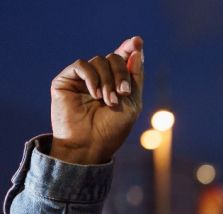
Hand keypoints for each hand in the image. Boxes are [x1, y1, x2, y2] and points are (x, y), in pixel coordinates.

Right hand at [49, 36, 143, 164]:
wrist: (90, 145)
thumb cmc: (112, 129)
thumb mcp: (132, 102)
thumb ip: (135, 77)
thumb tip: (136, 50)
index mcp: (116, 82)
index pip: (123, 58)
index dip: (130, 48)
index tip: (138, 41)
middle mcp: (99, 77)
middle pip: (114, 57)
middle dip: (122, 74)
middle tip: (122, 93)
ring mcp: (82, 78)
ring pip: (99, 60)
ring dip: (108, 80)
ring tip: (108, 101)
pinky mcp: (66, 80)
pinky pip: (81, 66)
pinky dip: (92, 78)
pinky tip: (94, 94)